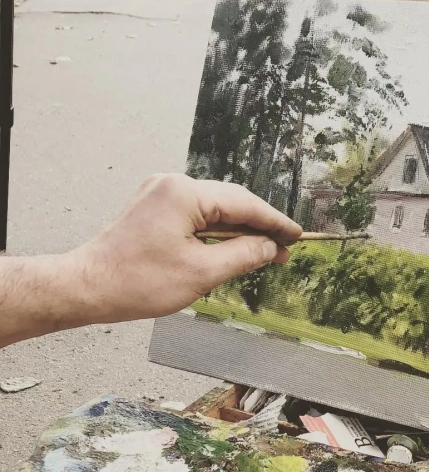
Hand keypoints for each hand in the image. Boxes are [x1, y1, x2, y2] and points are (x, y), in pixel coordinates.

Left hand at [65, 173, 302, 323]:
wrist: (89, 287)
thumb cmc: (138, 282)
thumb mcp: (202, 272)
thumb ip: (243, 255)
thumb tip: (270, 247)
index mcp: (184, 193)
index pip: (244, 203)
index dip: (274, 221)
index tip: (296, 235)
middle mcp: (172, 184)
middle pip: (230, 203)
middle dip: (259, 227)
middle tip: (284, 249)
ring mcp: (160, 194)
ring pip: (214, 210)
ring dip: (239, 231)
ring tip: (264, 252)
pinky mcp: (154, 209)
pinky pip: (197, 215)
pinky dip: (217, 232)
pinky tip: (233, 248)